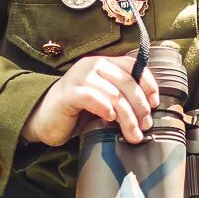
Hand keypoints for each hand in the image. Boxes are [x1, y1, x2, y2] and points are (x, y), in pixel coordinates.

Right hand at [21, 51, 160, 147]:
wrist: (44, 119)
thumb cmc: (77, 112)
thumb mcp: (103, 100)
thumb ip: (121, 97)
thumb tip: (148, 110)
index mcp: (103, 64)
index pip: (132, 66)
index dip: (148, 83)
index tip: (155, 103)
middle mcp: (92, 66)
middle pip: (126, 82)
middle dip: (140, 106)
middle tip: (145, 125)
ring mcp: (79, 78)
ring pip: (113, 93)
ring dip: (127, 116)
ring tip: (133, 134)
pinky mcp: (68, 94)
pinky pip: (92, 98)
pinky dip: (104, 108)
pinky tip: (109, 119)